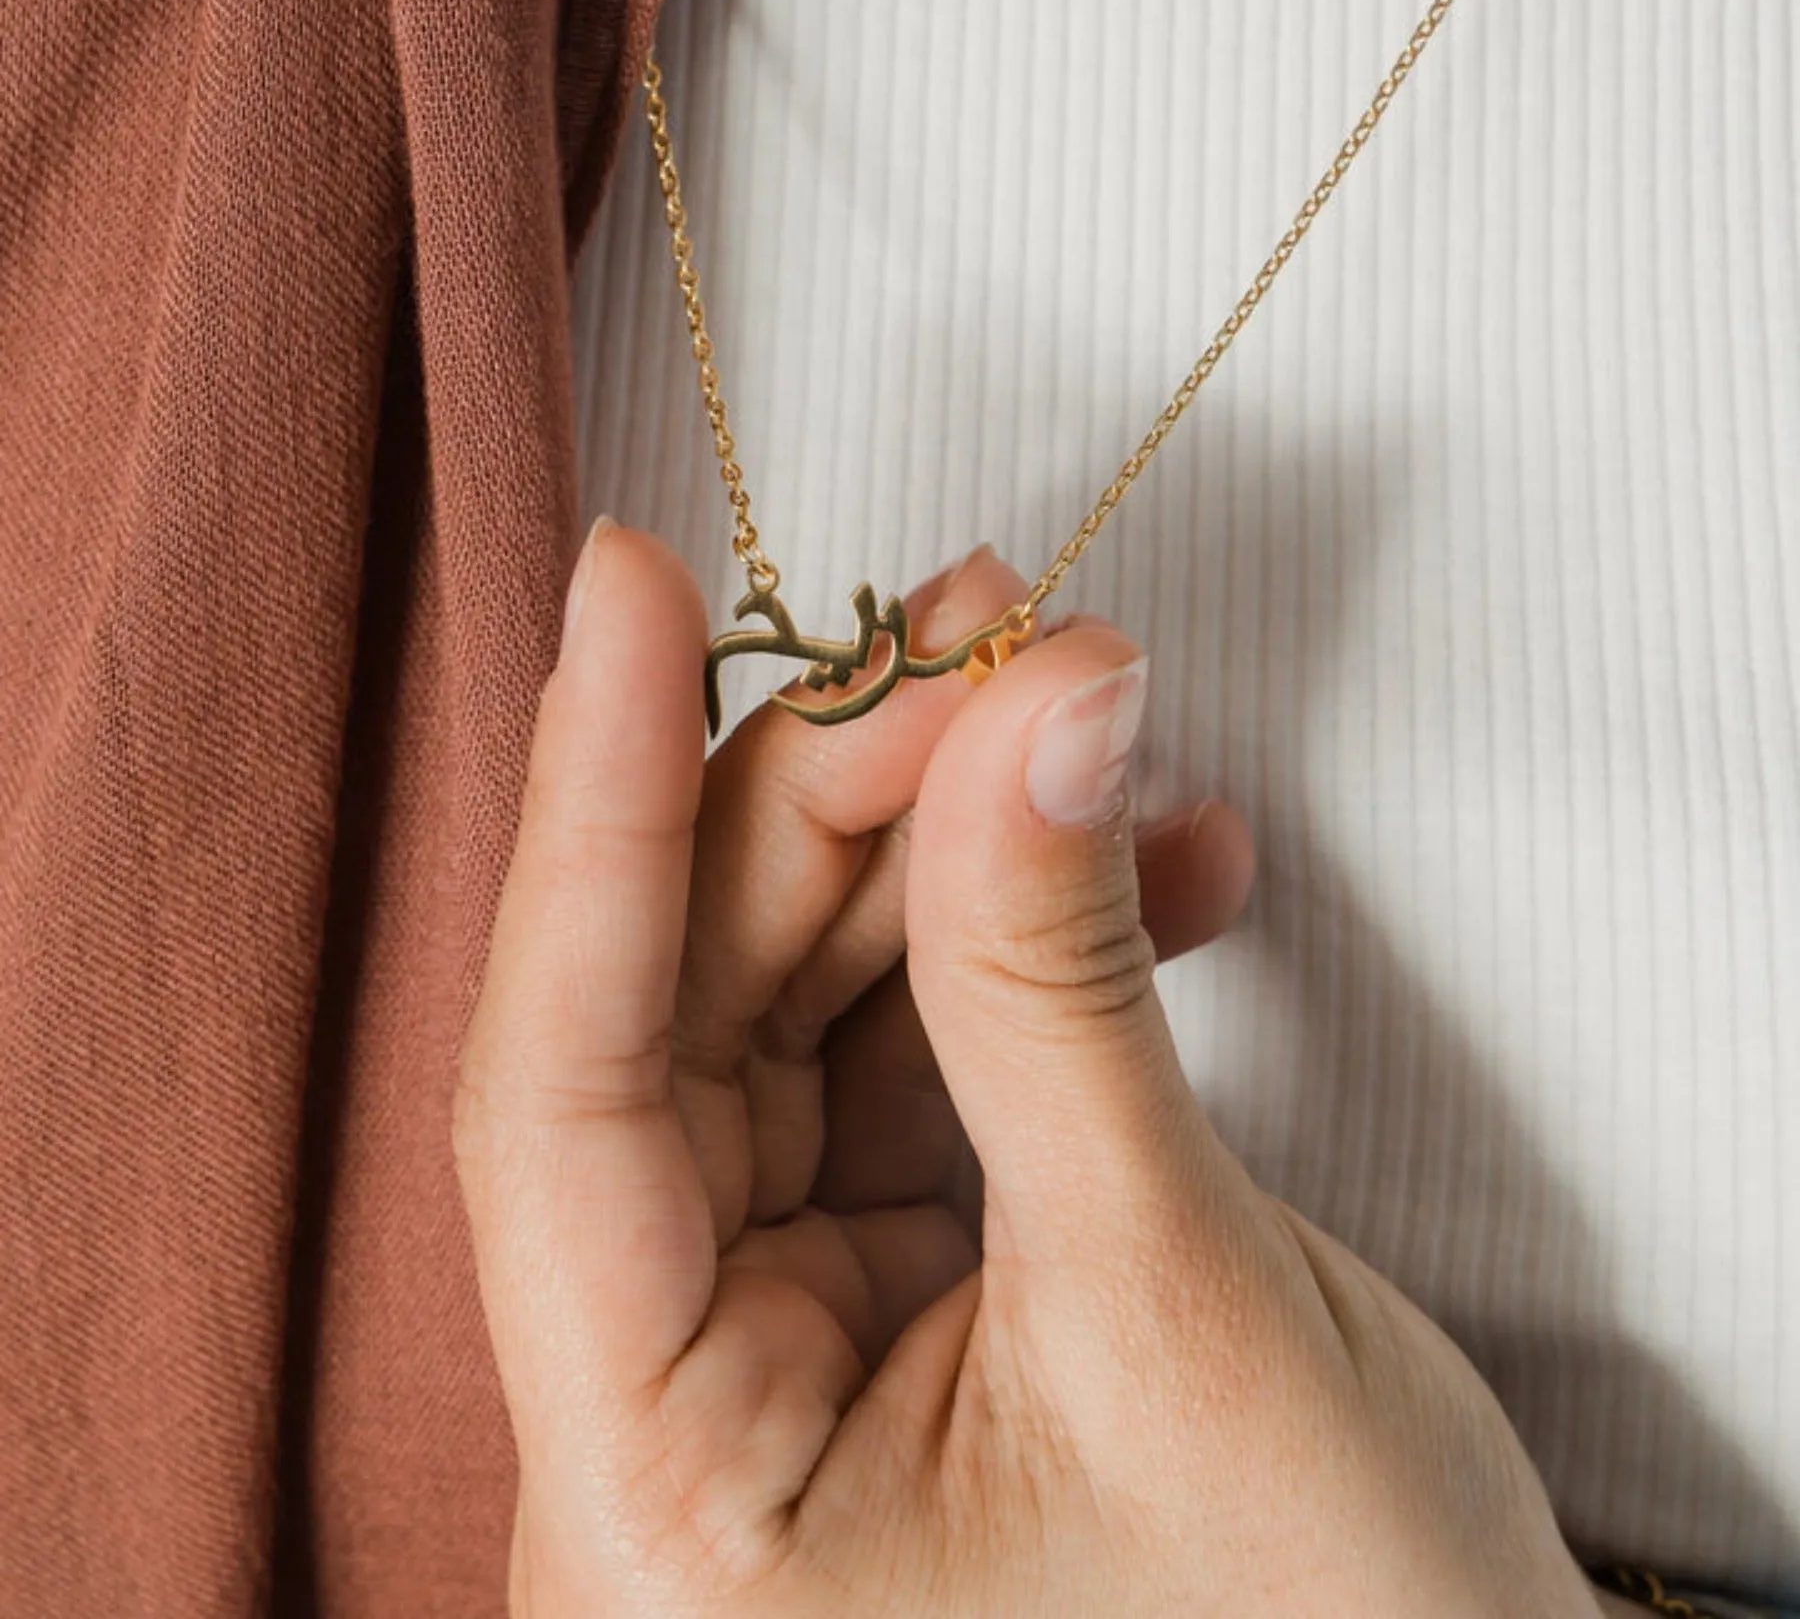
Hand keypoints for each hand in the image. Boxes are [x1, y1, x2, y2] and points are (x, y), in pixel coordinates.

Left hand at [456, 522, 1605, 1617]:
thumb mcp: (1176, 1307)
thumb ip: (1064, 987)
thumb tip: (1037, 700)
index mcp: (664, 1509)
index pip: (562, 1095)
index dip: (590, 810)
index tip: (628, 592)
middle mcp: (679, 1428)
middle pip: (691, 1017)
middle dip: (839, 799)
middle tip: (973, 637)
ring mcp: (778, 1350)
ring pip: (801, 1009)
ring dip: (943, 846)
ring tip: (1074, 705)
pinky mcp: (881, 1289)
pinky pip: (909, 1056)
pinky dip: (1016, 947)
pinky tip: (1146, 866)